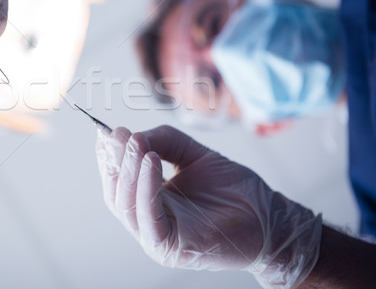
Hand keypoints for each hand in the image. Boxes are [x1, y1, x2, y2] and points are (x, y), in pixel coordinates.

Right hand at [96, 125, 321, 287]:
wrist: (269, 216)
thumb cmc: (235, 191)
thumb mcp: (194, 155)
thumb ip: (165, 141)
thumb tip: (134, 135)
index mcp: (150, 202)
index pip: (117, 181)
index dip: (109, 156)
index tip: (108, 131)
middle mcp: (148, 221)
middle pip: (116, 193)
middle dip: (115, 161)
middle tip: (120, 134)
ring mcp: (156, 237)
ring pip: (127, 205)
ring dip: (128, 171)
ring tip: (136, 143)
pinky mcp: (170, 248)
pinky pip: (149, 218)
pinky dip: (145, 188)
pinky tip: (150, 161)